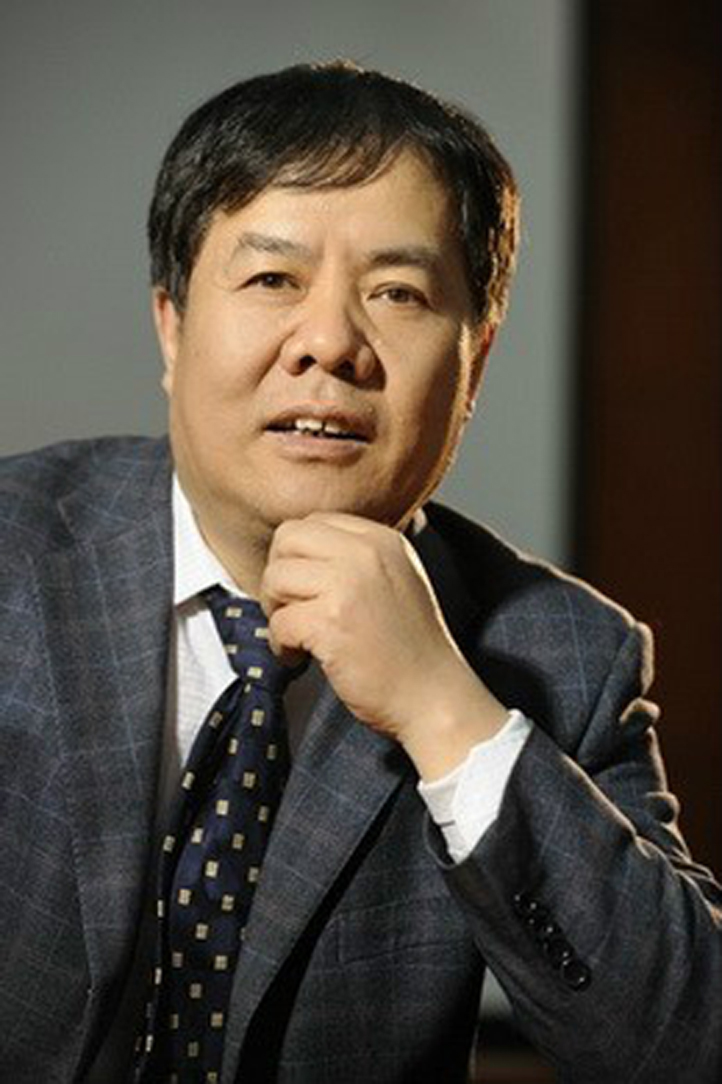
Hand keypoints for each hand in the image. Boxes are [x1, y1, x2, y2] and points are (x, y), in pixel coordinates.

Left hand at [259, 512, 506, 778]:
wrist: (433, 696)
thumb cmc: (412, 650)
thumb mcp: (397, 579)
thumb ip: (359, 558)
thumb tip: (301, 556)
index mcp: (382, 539)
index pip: (313, 522)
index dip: (298, 557)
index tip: (305, 589)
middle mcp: (366, 552)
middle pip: (287, 539)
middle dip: (279, 575)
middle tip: (292, 609)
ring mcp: (348, 584)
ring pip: (276, 577)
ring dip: (277, 611)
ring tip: (299, 636)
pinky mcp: (331, 621)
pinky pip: (279, 622)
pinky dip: (282, 645)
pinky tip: (303, 657)